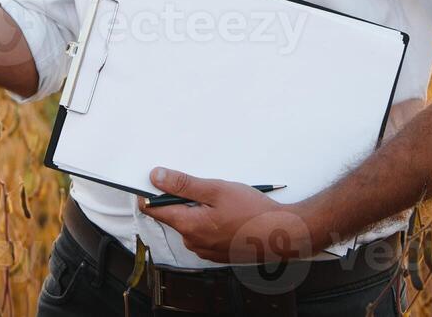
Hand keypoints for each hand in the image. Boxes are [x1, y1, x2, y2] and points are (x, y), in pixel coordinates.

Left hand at [137, 167, 318, 263]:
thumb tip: (157, 177)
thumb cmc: (252, 212)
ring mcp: (205, 250)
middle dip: (183, 199)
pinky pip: (204, 233)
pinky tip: (228, 214)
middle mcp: (193, 242)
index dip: (150, 193)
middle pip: (174, 215)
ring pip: (191, 223)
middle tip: (206, 188)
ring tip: (223, 202)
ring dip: (199, 210)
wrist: (281, 234)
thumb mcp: (216, 190)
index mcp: (189, 226)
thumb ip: (183, 184)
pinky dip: (210, 221)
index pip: (154, 210)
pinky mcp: (217, 253)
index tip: (151, 181)